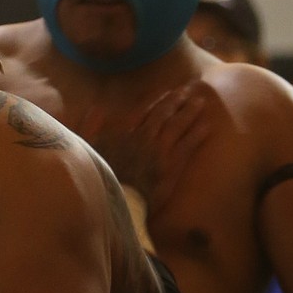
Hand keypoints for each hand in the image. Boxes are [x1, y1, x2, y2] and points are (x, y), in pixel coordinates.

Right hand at [80, 83, 211, 211]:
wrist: (113, 203)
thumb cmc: (98, 177)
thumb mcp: (85, 149)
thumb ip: (90, 127)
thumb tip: (96, 108)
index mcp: (125, 132)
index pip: (144, 110)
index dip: (158, 99)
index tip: (168, 91)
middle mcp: (144, 137)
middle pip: (164, 114)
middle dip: (177, 100)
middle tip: (190, 90)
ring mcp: (159, 152)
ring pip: (178, 126)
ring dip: (189, 112)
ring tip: (201, 102)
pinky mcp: (171, 167)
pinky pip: (187, 146)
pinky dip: (197, 135)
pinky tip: (207, 126)